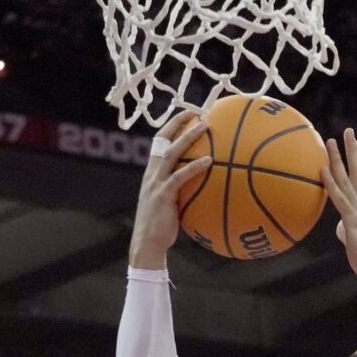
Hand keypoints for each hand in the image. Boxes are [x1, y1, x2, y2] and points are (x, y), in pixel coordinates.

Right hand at [128, 113, 211, 268]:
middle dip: (178, 123)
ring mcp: (155, 184)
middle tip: (197, 111)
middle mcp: (151, 174)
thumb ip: (179, 188)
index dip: (172, 125)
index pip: (159, 141)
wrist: (147, 245)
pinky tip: (210, 161)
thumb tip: (201, 181)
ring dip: (188, 137)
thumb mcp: (168, 202)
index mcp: (151, 173)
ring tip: (205, 126)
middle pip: (163, 140)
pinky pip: (180, 177)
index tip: (187, 113)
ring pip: (171, 153)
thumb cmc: (160, 227)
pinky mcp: (162, 196)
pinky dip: (195, 167)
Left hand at [322, 128, 356, 285]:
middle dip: (352, 150)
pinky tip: (322, 171)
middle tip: (348, 131)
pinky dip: (330, 184)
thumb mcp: (354, 240)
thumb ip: (346, 229)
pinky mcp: (353, 220)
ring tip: (330, 141)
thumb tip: (338, 226)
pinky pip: (339, 198)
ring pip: (347, 179)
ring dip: (338, 159)